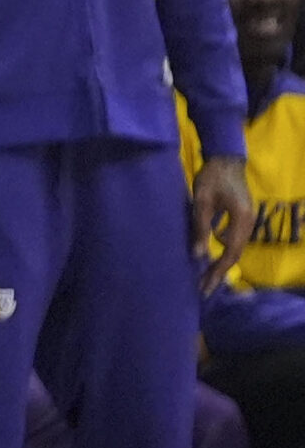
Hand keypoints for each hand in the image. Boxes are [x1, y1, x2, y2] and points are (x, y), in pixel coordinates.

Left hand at [194, 156, 252, 293]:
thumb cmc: (212, 177)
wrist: (225, 158)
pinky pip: (233, 240)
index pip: (231, 253)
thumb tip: (198, 255)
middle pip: (235, 254)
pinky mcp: (241, 217)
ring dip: (221, 263)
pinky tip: (210, 257)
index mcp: (241, 220)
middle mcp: (248, 223)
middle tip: (203, 289)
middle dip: (219, 272)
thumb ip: (200, 227)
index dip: (218, 271)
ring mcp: (247, 220)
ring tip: (205, 277)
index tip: (204, 286)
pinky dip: (222, 251)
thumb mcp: (202, 201)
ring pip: (235, 248)